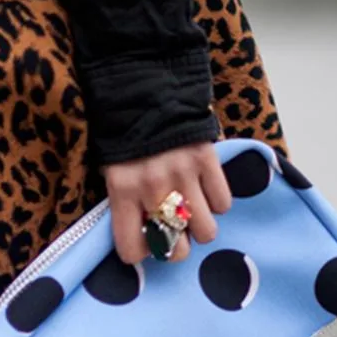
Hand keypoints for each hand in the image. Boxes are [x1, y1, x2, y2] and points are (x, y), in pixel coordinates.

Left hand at [101, 142, 231, 264]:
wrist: (147, 84)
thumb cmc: (125, 135)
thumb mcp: (113, 171)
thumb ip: (126, 207)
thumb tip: (147, 243)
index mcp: (122, 191)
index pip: (133, 251)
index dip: (141, 251)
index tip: (145, 241)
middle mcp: (153, 188)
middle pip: (175, 250)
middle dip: (177, 246)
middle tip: (175, 231)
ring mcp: (184, 174)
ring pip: (206, 232)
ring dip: (201, 226)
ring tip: (193, 210)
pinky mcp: (208, 160)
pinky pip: (223, 203)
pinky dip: (217, 201)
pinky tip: (205, 188)